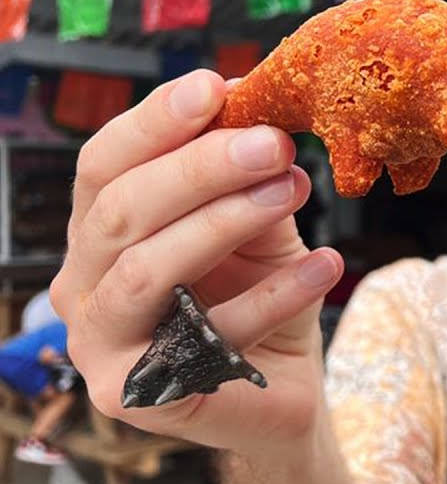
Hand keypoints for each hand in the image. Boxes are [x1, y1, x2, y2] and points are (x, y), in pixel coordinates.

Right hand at [50, 70, 343, 454]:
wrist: (284, 391)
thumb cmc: (261, 298)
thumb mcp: (257, 223)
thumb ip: (244, 174)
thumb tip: (249, 98)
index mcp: (100, 233)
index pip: (103, 166)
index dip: (153, 123)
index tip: (215, 88)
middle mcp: (84, 285)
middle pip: (120, 211)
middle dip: (200, 168)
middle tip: (274, 143)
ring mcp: (100, 345)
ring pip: (147, 270)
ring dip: (226, 222)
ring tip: (295, 189)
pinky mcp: (136, 396)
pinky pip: (206, 337)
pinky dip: (274, 297)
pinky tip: (325, 265)